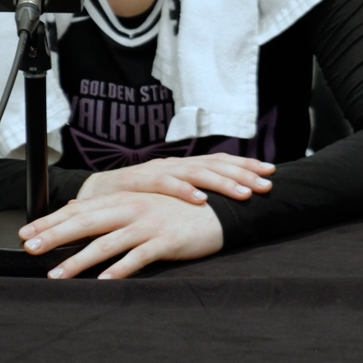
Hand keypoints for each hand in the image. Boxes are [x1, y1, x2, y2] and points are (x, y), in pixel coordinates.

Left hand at [21, 191, 223, 278]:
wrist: (220, 209)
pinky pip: (139, 257)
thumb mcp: (144, 203)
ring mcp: (149, 223)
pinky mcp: (166, 239)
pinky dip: (120, 269)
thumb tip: (78, 211)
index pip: (81, 209)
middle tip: (30, 249)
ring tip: (58, 276)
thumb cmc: (180, 209)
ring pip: (107, 242)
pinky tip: (104, 281)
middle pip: (87, 222)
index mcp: (125, 198)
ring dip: (79, 260)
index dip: (52, 221)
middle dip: (55, 236)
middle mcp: (133, 208)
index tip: (27, 234)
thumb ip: (112, 208)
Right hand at [77, 154, 274, 204]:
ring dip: (222, 182)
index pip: (220, 161)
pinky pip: (163, 184)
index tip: (271, 171)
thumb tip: (224, 201)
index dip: (245, 164)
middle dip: (244, 174)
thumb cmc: (135, 198)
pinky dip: (183, 190)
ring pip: (195, 171)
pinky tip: (201, 199)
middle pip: (215, 164)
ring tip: (244, 193)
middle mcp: (174, 164)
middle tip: (267, 184)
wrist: (91, 195)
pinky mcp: (137, 182)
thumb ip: (191, 194)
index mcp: (183, 166)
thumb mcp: (167, 195)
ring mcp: (156, 170)